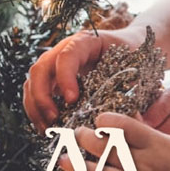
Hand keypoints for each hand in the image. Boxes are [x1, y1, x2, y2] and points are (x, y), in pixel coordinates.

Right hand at [23, 28, 146, 132]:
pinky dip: (37, 110)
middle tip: (54, 118)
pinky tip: (46, 127)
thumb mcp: (136, 66)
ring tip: (48, 128)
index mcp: (86, 42)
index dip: (65, 78)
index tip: (72, 100)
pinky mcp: (53, 78)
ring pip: (33, 81)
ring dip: (36, 106)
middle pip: (41, 68)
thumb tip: (136, 120)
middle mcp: (64, 50)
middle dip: (42, 95)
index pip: (67, 56)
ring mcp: (56, 63)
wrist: (129, 46)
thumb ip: (133, 88)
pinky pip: (35, 92)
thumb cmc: (133, 56)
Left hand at [59, 112, 169, 170]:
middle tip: (78, 134)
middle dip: (85, 137)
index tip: (99, 119)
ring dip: (77, 166)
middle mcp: (144, 163)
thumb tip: (127, 121)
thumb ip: (150, 135)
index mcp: (156, 144)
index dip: (106, 119)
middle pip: (105, 146)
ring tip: (64, 159)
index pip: (123, 125)